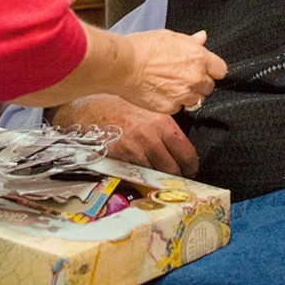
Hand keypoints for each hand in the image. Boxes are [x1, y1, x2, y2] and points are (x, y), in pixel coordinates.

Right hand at [49, 94, 198, 176]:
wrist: (92, 109)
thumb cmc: (120, 106)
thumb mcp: (150, 110)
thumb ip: (166, 126)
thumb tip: (181, 143)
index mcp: (162, 123)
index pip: (187, 153)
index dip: (191, 165)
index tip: (191, 168)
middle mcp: (151, 139)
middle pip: (174, 170)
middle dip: (178, 176)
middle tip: (179, 176)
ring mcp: (135, 152)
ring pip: (157, 176)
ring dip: (161, 178)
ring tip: (161, 175)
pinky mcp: (121, 161)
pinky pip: (139, 175)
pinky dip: (144, 177)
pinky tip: (143, 172)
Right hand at [118, 28, 226, 113]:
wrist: (124, 65)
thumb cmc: (143, 47)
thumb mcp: (170, 37)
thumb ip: (190, 42)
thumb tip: (202, 37)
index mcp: (199, 58)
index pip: (221, 70)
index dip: (212, 70)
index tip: (204, 70)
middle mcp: (195, 78)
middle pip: (209, 87)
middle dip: (199, 83)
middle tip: (182, 77)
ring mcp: (184, 95)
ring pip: (196, 100)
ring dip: (187, 95)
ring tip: (170, 86)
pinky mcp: (171, 108)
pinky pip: (179, 108)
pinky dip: (172, 103)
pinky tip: (161, 93)